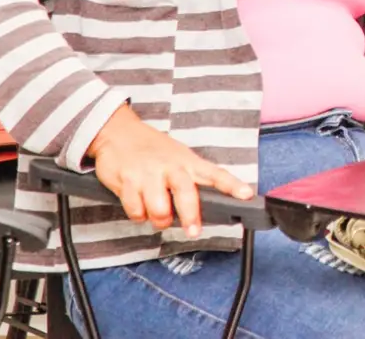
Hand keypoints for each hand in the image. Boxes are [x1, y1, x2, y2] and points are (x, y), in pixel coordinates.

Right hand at [88, 106, 253, 236]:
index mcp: (188, 162)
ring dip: (159, 220)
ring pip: (158, 208)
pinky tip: (139, 205)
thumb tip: (206, 205)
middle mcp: (171, 167)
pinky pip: (136, 210)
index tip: (246, 195)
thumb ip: (191, 179)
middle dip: (190, 215)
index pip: (215, 174)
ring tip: (158, 216)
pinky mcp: (127, 181)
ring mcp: (148, 174)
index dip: (232, 185)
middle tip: (193, 231)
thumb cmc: (152, 149)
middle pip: (186, 193)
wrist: (118, 133)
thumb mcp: (178, 157)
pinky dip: (138, 215)